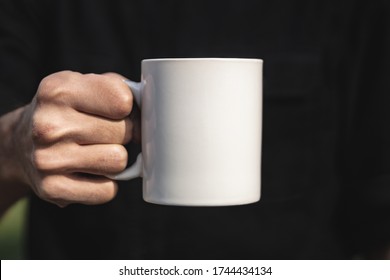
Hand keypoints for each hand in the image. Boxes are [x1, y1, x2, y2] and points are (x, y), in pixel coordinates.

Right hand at [15, 71, 137, 206]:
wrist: (21, 143)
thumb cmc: (67, 111)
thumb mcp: (84, 85)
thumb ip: (118, 88)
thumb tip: (154, 108)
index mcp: (59, 90)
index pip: (123, 101)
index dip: (131, 108)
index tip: (122, 112)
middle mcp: (49, 125)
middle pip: (125, 132)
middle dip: (123, 133)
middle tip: (104, 132)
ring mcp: (48, 159)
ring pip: (119, 162)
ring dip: (114, 158)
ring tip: (94, 151)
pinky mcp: (52, 189)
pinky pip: (107, 191)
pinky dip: (106, 183)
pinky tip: (89, 172)